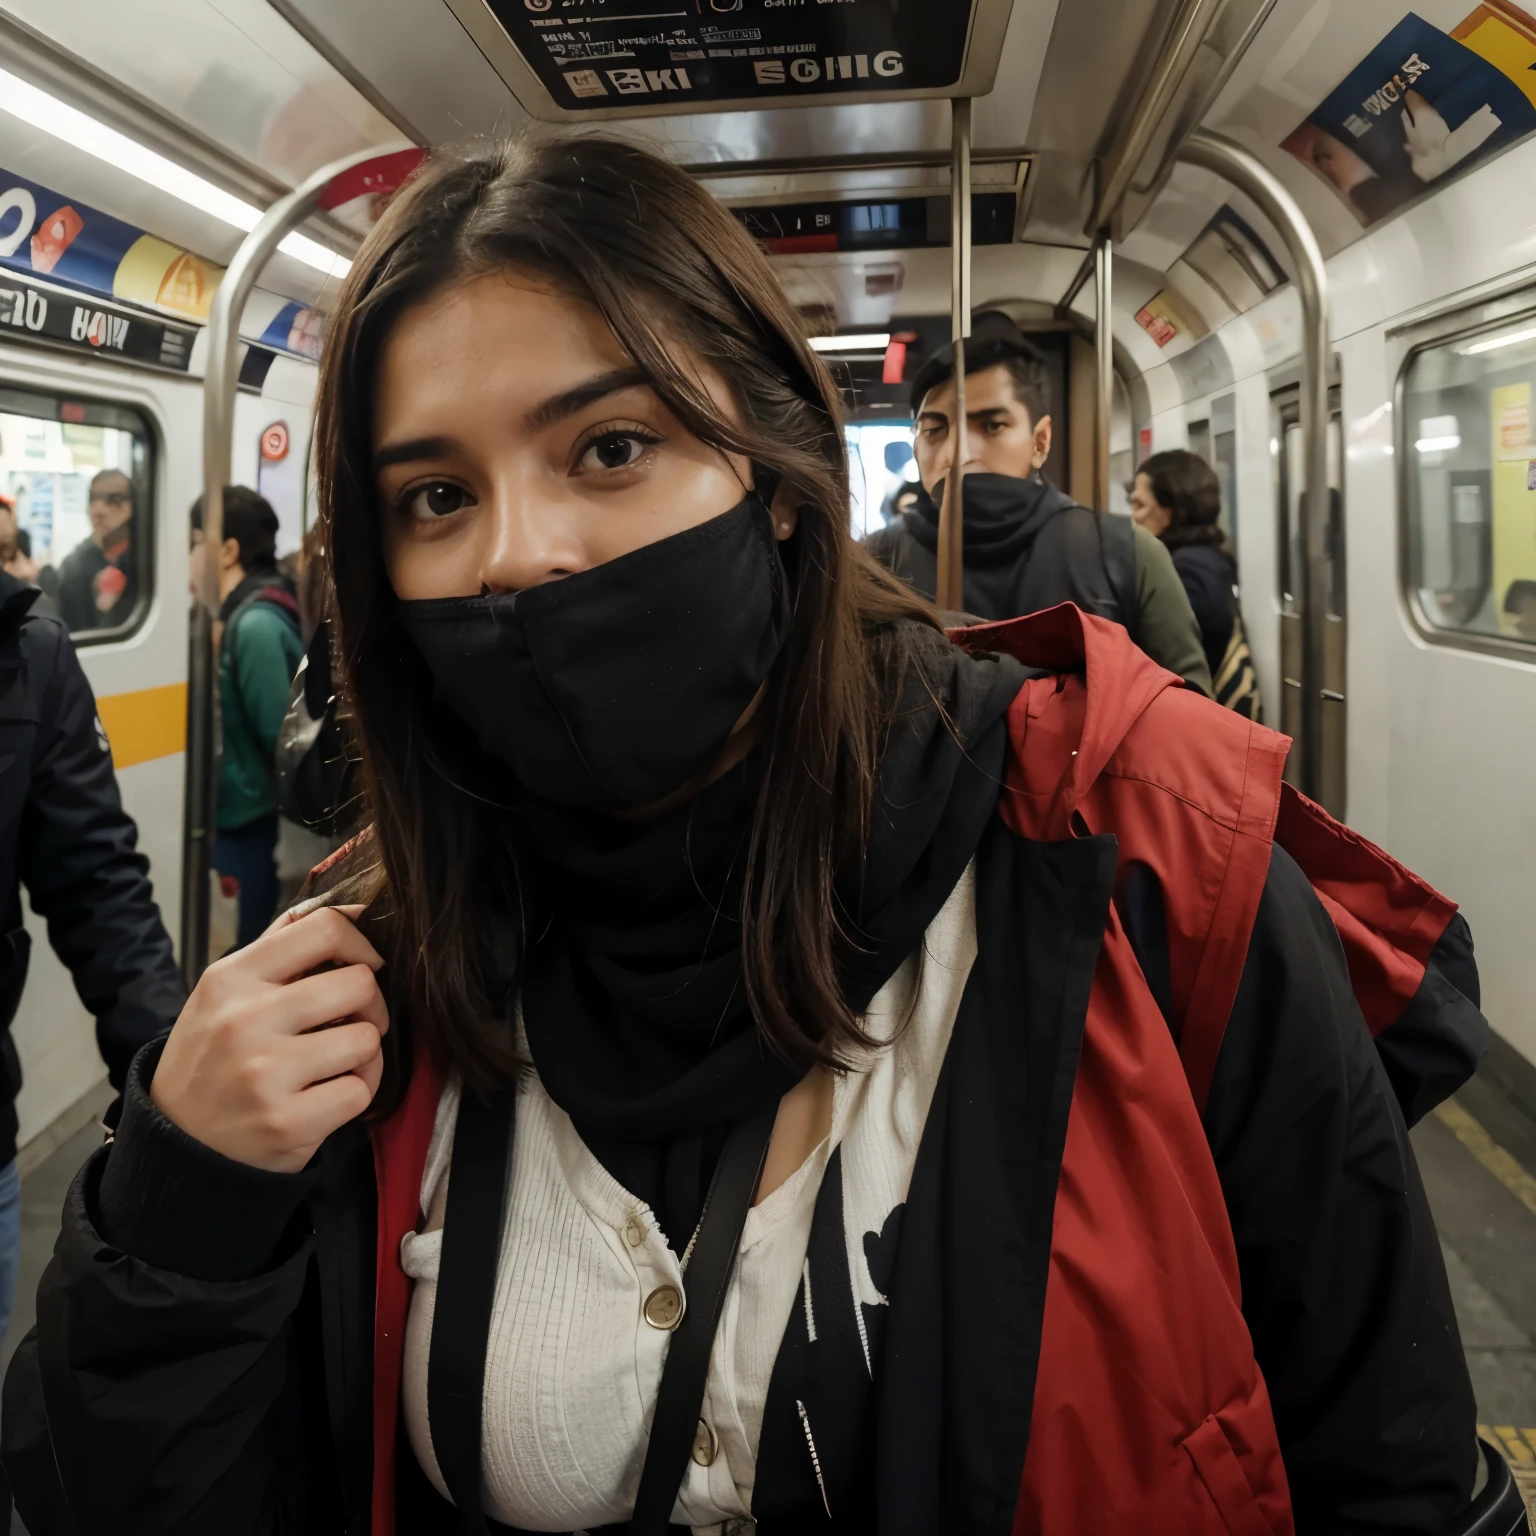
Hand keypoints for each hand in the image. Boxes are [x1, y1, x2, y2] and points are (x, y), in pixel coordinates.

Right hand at [151, 905, 388, 1172]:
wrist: (177, 1141)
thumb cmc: (213, 1057)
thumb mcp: (225, 992)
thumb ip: (279, 947)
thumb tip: (343, 908)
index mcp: (232, 978)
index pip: (324, 928)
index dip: (362, 943)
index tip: (365, 964)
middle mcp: (245, 1021)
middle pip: (360, 984)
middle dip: (370, 1004)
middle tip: (353, 1020)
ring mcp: (266, 1074)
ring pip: (367, 1040)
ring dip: (364, 1053)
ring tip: (336, 1062)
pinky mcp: (288, 1122)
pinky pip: (361, 1090)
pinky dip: (355, 1093)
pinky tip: (327, 1095)